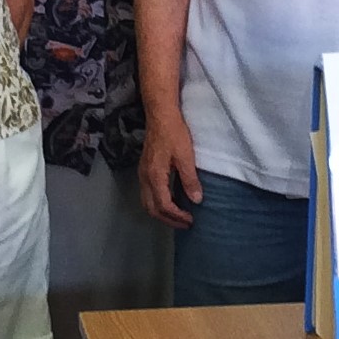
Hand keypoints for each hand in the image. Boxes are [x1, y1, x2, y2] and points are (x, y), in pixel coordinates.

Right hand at [140, 110, 202, 228]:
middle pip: (151, 208)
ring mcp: (142, 173)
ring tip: (178, 216)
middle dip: (168, 220)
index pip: (163, 205)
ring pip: (147, 202)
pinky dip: (158, 203)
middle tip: (184, 223)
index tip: (190, 219)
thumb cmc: (174, 133)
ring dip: (161, 213)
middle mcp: (145, 178)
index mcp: (154, 176)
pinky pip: (147, 193)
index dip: (177, 216)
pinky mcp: (144, 169)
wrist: (160, 115)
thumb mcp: (186, 156)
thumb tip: (196, 200)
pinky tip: (171, 200)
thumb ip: (190, 180)